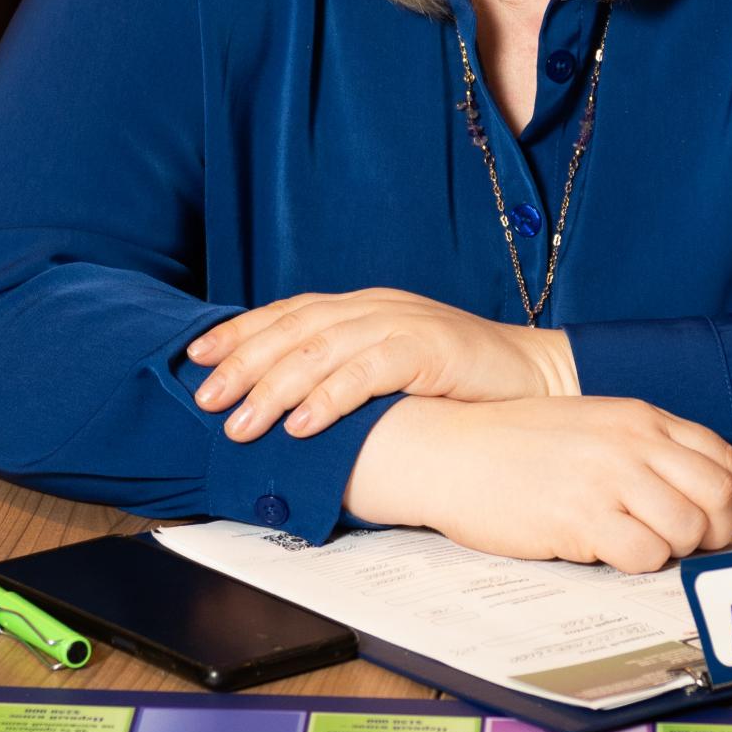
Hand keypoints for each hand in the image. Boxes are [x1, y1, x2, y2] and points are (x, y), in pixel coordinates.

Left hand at [188, 292, 575, 438]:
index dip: (240, 332)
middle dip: (244, 364)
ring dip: (274, 388)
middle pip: (295, 329)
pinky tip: (303, 423)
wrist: (536, 376)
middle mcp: (375, 308)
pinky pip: (369, 371)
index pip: (289, 313)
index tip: (195, 357)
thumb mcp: (393, 368)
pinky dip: (331, 396)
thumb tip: (282, 404)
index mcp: (363, 307)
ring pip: (322, 350)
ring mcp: (403, 324)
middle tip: (206, 399)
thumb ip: (346, 372)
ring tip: (241, 424)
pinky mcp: (431, 348)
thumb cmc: (459, 382)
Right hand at [341, 395, 731, 570]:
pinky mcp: (581, 516)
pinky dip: (640, 564)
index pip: (727, 457)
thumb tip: (700, 500)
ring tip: (637, 546)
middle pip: (720, 496)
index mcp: (639, 416)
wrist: (448, 449)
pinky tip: (608, 553)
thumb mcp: (591, 428)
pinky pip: (645, 554)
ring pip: (689, 529)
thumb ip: (644, 453)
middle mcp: (632, 441)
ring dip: (675, 551)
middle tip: (691, 548)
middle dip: (719, 534)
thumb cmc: (515, 445)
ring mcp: (608, 477)